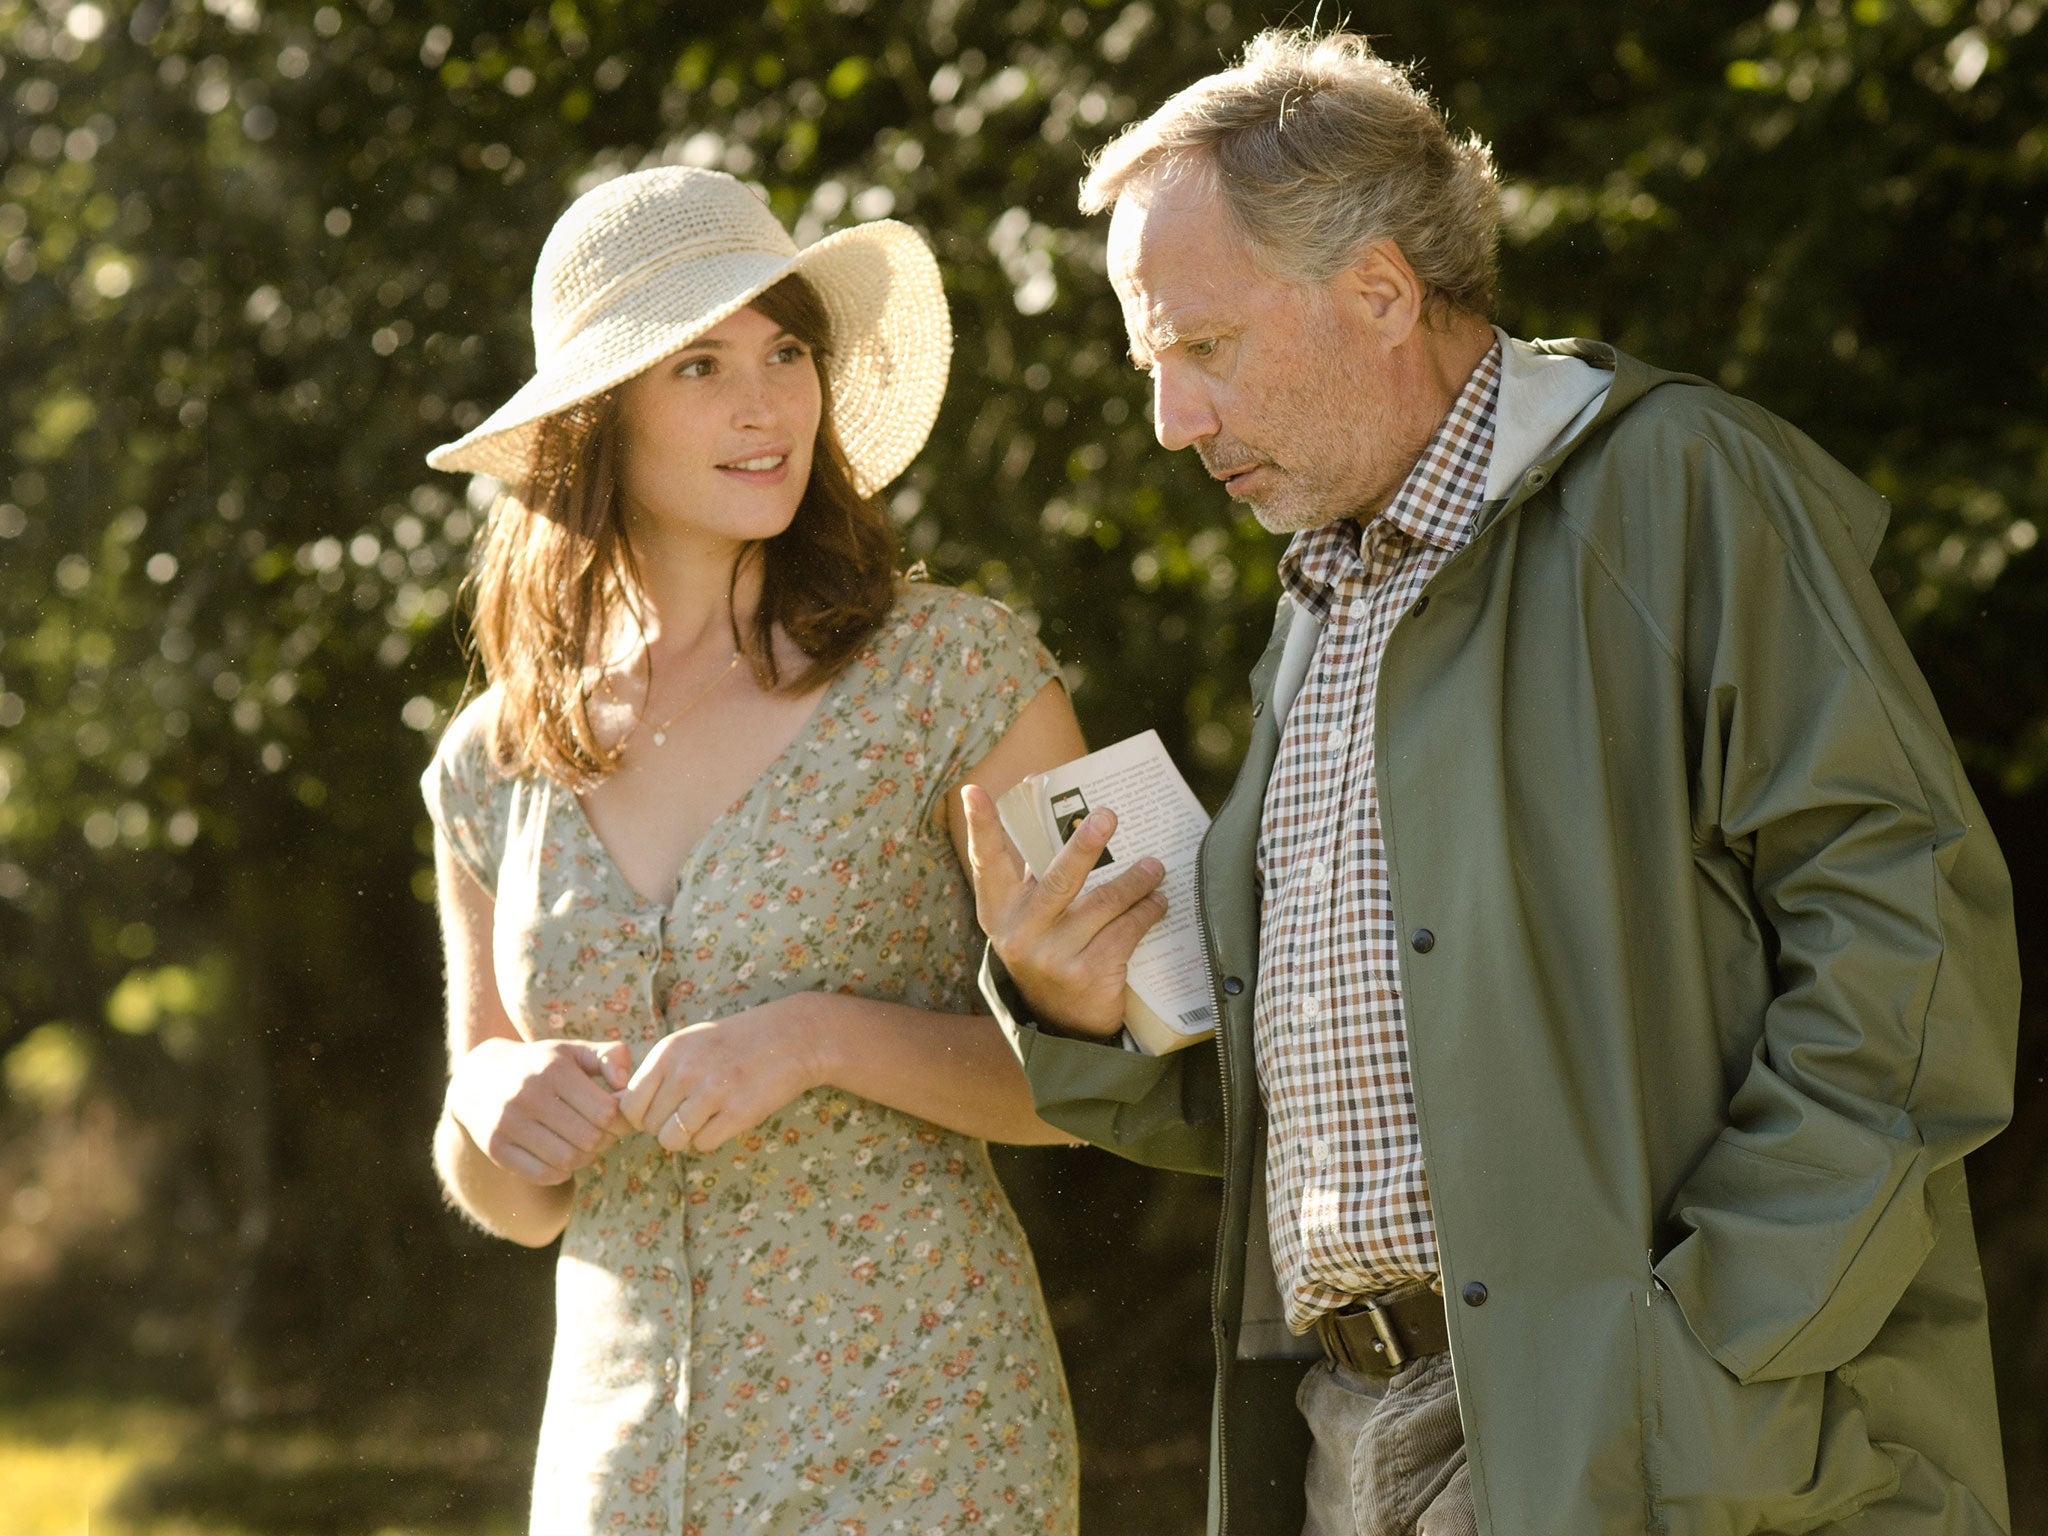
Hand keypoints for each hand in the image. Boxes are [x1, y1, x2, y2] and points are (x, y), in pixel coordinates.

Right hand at [446, 1035, 633, 1185]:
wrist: (480, 1076)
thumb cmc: (541, 1065)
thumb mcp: (574, 1051)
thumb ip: (611, 1056)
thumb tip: (626, 1084)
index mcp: (554, 1070)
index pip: (606, 1111)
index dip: (621, 1121)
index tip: (618, 1119)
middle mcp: (529, 1095)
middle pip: (589, 1138)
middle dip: (605, 1140)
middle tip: (603, 1134)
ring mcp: (508, 1123)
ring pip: (568, 1160)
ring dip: (585, 1159)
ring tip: (584, 1146)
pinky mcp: (495, 1148)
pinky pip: (542, 1175)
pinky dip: (561, 1173)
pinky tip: (562, 1159)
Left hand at [617, 998, 824, 1153]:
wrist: (792, 1037)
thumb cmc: (736, 1042)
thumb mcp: (690, 1044)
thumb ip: (659, 1072)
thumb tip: (623, 1110)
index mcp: (668, 1052)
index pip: (630, 1104)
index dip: (642, 1116)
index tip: (661, 1112)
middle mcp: (686, 1071)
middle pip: (650, 1126)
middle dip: (666, 1127)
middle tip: (690, 1115)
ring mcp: (713, 1092)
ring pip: (673, 1140)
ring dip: (686, 1138)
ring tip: (705, 1121)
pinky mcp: (738, 1112)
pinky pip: (703, 1144)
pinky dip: (710, 1139)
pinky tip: (725, 1120)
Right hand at [959, 784, 1167, 1039]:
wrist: (1064, 1026)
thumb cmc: (1049, 949)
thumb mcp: (1029, 918)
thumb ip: (1035, 874)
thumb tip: (1054, 807)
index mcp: (998, 912)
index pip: (987, 862)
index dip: (981, 826)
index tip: (973, 791)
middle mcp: (1020, 936)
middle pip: (1057, 882)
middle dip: (1084, 846)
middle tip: (1108, 815)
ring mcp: (1053, 958)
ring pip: (1103, 904)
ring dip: (1135, 881)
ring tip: (1153, 867)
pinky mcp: (1089, 976)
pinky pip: (1125, 931)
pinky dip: (1146, 912)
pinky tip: (1157, 902)